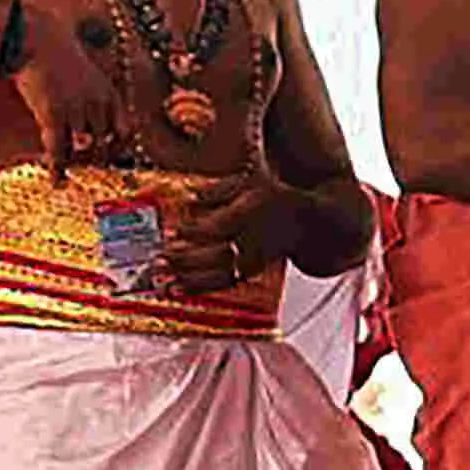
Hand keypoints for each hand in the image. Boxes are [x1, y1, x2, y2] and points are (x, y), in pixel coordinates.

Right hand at [5, 6, 130, 176]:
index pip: (125, 132)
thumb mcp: (87, 73)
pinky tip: (56, 178)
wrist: (35, 38)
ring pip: (82, 149)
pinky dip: (57, 166)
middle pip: (103, 144)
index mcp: (109, 93)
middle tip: (87, 172)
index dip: (119, 149)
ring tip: (69, 172)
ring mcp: (77, 110)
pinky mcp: (54, 114)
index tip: (111, 159)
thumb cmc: (56, 53)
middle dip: (96, 160)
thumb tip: (93, 121)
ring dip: (76, 163)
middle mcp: (98, 104)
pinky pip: (59, 149)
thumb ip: (94, 96)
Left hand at [151, 166, 299, 295]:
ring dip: (191, 279)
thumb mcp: (251, 181)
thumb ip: (220, 189)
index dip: (198, 231)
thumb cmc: (274, 199)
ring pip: (222, 274)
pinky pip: (225, 284)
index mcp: (257, 211)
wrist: (308, 223)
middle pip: (220, 253)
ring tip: (166, 280)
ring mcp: (255, 258)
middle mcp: (257, 238)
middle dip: (189, 259)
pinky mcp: (250, 271)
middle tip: (162, 259)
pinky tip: (180, 288)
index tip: (175, 232)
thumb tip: (192, 197)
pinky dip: (200, 288)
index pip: (224, 224)